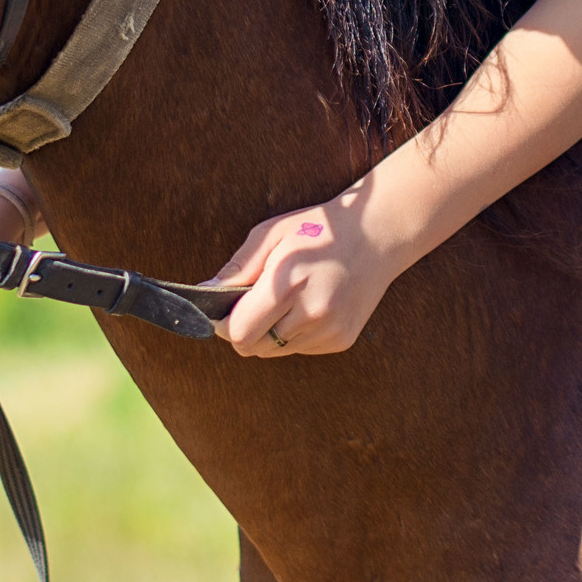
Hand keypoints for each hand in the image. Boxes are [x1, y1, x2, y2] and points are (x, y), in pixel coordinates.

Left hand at [206, 198, 401, 357]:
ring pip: (275, 351)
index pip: (239, 332)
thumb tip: (204, 293)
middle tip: (253, 303)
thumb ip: (238, 268)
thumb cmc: (318, 230)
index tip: (225, 310)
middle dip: (244, 330)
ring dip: (269, 332)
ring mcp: (330, 331)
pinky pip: (299, 348)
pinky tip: (308, 305)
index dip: (224, 324)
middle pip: (253, 348)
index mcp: (289, 285)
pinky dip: (294, 333)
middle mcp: (312, 314)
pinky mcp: (341, 341)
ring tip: (286, 300)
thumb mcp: (272, 235)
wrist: (377, 235)